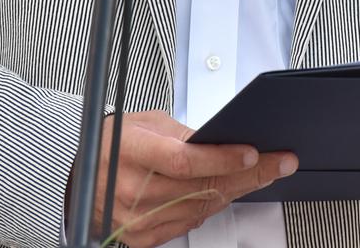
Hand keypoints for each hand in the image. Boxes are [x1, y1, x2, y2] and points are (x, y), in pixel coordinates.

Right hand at [78, 110, 295, 247]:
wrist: (79, 179)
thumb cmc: (112, 145)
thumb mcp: (144, 124)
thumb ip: (182, 135)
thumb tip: (222, 142)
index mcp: (131, 153)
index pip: (185, 160)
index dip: (223, 158)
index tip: (254, 153)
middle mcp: (133, 191)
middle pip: (202, 186)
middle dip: (249, 174)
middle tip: (279, 163)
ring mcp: (138, 220)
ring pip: (202, 208)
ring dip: (236, 191)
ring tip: (262, 174)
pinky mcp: (143, 238)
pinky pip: (189, 224)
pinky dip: (211, 206)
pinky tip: (227, 191)